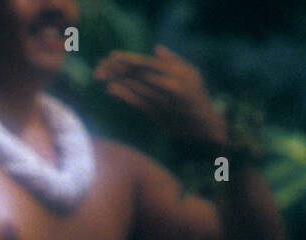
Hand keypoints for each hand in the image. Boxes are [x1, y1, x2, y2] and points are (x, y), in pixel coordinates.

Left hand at [94, 45, 228, 148]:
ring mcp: (163, 103)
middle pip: (139, 76)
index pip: (148, 64)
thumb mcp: (192, 73)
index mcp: (178, 74)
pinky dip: (123, 96)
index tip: (113, 55)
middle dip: (118, 70)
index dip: (129, 59)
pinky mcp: (157, 116)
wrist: (204, 124)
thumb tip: (156, 48)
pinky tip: (111, 89)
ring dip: (117, 81)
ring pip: (136, 89)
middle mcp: (170, 87)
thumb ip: (173, 60)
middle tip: (101, 65)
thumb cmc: (197, 94)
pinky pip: (137, 104)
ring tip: (101, 75)